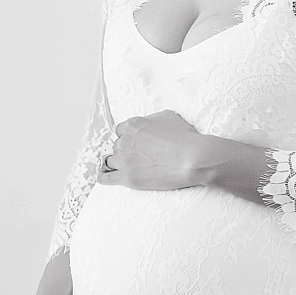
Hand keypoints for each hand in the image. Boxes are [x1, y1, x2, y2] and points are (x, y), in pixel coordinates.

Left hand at [96, 109, 227, 190]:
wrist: (192, 159)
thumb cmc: (185, 138)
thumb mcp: (168, 117)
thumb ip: (152, 119)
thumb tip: (149, 122)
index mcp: (133, 125)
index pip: (121, 130)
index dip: (128, 137)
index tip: (134, 143)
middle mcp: (125, 141)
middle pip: (117, 146)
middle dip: (125, 151)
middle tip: (138, 157)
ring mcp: (124, 160)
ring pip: (111, 161)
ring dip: (117, 164)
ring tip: (125, 168)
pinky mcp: (127, 177)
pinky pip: (106, 177)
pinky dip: (104, 177)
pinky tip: (103, 177)